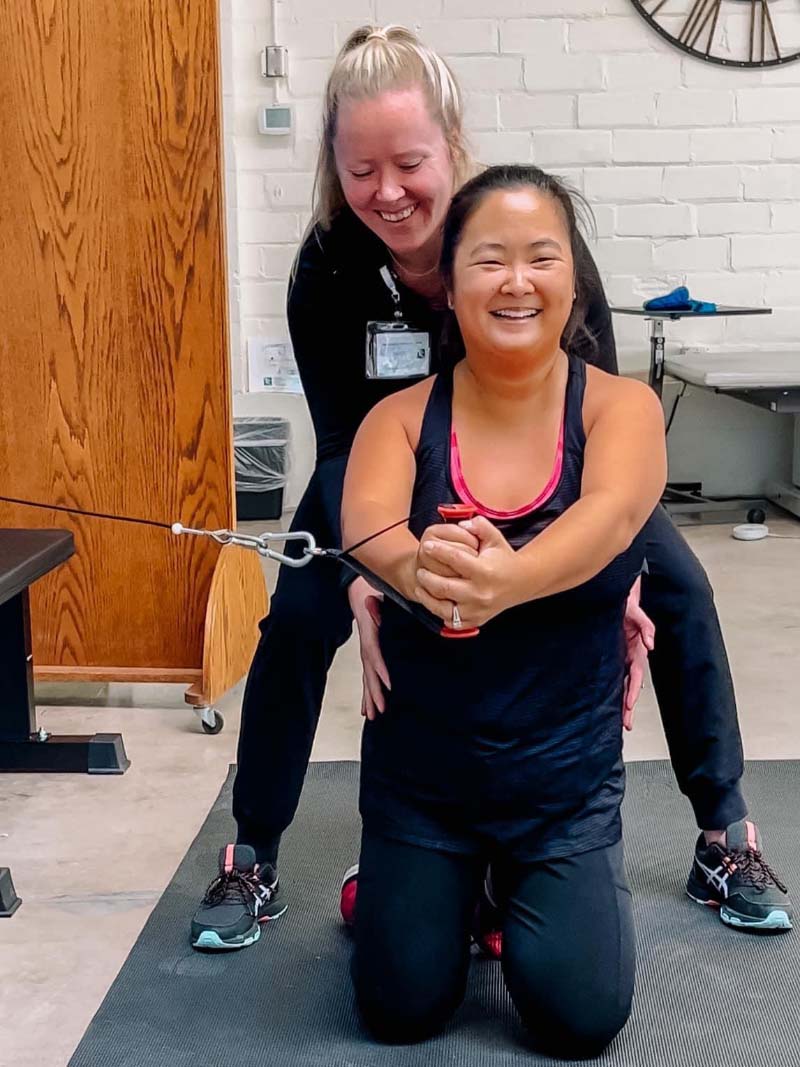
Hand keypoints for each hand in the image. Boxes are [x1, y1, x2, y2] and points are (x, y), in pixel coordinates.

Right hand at [348, 576, 389, 720]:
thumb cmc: (370, 590)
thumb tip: (371, 601)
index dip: (380, 667)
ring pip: (366, 675)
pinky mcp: (368, 651)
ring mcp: (366, 648)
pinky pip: (367, 673)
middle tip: (379, 709)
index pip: (373, 651)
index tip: (388, 683)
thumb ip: (377, 600)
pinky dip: (368, 690)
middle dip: (373, 691)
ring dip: (369, 695)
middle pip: (368, 670)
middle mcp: (367, 642)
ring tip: (372, 714)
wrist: (359, 587)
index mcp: (370, 629)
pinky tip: (368, 706)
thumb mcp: (377, 592)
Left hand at [415, 516, 517, 628]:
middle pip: (444, 587)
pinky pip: (452, 621)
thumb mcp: (495, 538)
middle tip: (420, 570)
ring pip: (443, 609)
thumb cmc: (504, 559)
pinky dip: (440, 613)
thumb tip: (462, 523)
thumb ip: (479, 526)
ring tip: (420, 587)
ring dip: (427, 598)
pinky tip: (434, 602)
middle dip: (427, 578)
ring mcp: (477, 610)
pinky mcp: (477, 620)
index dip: (438, 551)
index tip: (427, 545)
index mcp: (485, 571)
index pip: (455, 559)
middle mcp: (480, 593)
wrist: (522, 583)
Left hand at [622, 576, 654, 730]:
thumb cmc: (626, 603)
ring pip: (623, 683)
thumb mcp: (635, 612)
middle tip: (626, 724)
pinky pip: (614, 675)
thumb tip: (651, 645)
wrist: (614, 594)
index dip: (632, 691)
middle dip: (628, 706)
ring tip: (622, 721)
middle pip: (630, 685)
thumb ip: (645, 626)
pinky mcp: (613, 653)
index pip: (635, 675)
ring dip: (623, 702)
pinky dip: (615, 689)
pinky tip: (612, 703)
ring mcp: (621, 655)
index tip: (628, 706)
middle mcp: (629, 655)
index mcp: (636, 648)